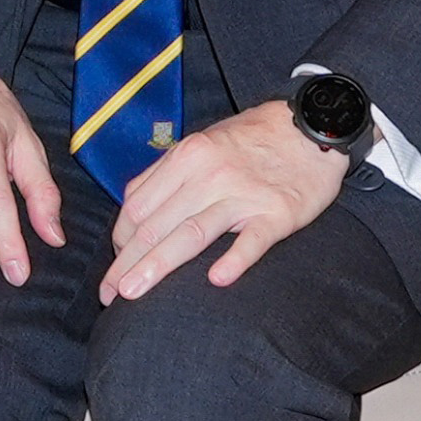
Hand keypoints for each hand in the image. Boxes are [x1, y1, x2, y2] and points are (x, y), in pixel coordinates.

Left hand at [97, 106, 347, 300]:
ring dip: (157, 266)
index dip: (120, 239)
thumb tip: (132, 210)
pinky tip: (215, 280)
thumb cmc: (251, 140)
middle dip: (126, 263)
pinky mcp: (277, 212)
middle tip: (108, 294)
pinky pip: (251, 241)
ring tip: (132, 292)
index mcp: (186, 157)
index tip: (114, 265)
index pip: (138, 206)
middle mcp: (209, 174)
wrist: (312, 126)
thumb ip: (167, 174)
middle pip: (156, 225)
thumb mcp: (202, 143)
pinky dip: (233, 260)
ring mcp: (243, 194)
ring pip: (191, 234)